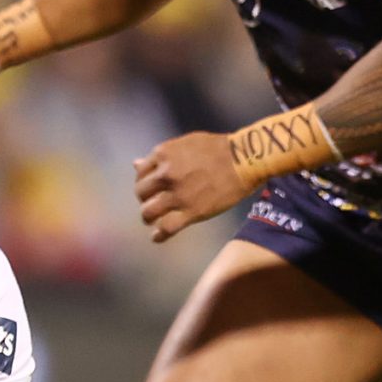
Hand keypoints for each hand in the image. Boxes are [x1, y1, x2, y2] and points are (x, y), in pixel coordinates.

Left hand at [134, 131, 253, 242]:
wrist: (245, 159)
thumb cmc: (218, 149)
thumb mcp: (185, 144)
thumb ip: (160, 157)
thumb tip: (135, 164)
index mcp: (162, 155)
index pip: (140, 174)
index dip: (144, 182)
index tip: (151, 189)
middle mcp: (165, 174)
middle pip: (141, 193)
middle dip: (145, 199)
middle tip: (154, 203)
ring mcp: (177, 194)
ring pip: (148, 212)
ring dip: (149, 217)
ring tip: (153, 220)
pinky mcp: (191, 211)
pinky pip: (166, 228)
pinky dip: (159, 235)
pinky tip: (157, 237)